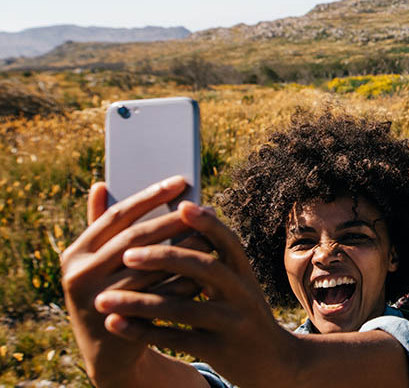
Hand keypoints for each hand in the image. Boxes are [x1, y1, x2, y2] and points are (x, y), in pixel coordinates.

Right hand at [60, 177, 193, 386]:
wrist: (108, 349)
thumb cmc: (108, 291)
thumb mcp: (98, 261)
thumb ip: (101, 226)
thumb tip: (102, 183)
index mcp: (76, 253)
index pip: (118, 216)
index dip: (151, 197)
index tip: (181, 181)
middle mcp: (80, 275)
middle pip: (137, 239)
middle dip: (174, 221)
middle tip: (204, 207)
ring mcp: (99, 300)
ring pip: (152, 267)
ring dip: (185, 249)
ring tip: (211, 233)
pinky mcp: (123, 321)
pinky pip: (163, 295)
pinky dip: (186, 279)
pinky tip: (209, 266)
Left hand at [94, 201, 297, 387]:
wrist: (274, 362)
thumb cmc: (241, 315)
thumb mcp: (238, 287)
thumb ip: (213, 261)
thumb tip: (181, 222)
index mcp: (244, 274)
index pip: (227, 242)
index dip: (207, 224)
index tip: (181, 205)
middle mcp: (242, 294)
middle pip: (205, 269)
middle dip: (164, 258)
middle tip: (126, 255)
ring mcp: (232, 323)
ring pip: (183, 308)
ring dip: (140, 303)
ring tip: (102, 300)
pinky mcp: (220, 350)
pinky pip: (177, 339)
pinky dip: (144, 331)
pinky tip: (116, 324)